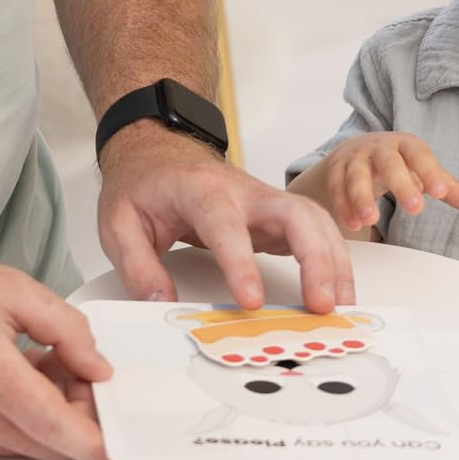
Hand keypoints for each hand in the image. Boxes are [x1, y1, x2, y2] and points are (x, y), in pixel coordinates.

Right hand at [0, 237, 134, 459]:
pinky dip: (12, 419)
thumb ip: (67, 328)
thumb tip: (98, 367)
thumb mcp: (14, 287)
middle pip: (41, 442)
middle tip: (80, 374)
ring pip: (18, 445)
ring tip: (37, 363)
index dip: (94, 445)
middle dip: (74, 417)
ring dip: (42, 416)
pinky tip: (8, 378)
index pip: (51, 423)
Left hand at [97, 124, 354, 312]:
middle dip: (315, 259)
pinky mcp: (277, 215)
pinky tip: (339, 291)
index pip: (227, 225)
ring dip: (334, 261)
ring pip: (315, 220)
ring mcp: (266, 201)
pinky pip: (316, 231)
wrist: (159, 153)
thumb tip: (163, 303)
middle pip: (295, 214)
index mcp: (201, 191)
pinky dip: (333, 259)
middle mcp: (244, 192)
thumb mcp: (117, 223)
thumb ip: (137, 266)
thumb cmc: (143, 186)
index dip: (242, 263)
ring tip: (341, 306)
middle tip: (322, 304)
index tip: (252, 301)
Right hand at [322, 131, 458, 231]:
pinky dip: (342, 205)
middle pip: (389, 162)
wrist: (357, 150)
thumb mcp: (421, 170)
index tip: (441, 193)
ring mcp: (356, 158)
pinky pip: (337, 186)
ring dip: (362, 197)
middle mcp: (379, 148)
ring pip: (357, 174)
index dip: (430, 172)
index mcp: (406, 145)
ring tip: (370, 220)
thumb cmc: (398, 163)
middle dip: (400, 184)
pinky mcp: (336, 170)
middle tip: (415, 209)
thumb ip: (445, 187)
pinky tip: (352, 224)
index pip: (420, 155)